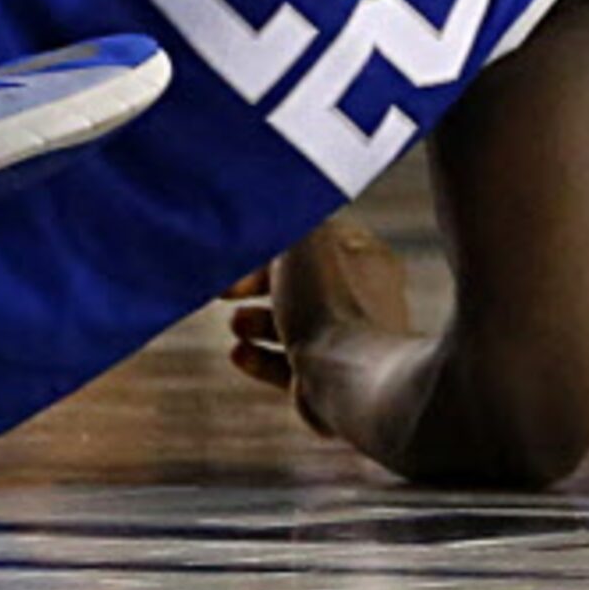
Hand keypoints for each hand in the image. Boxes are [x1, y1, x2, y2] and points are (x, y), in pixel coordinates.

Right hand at [224, 216, 411, 437]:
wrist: (350, 380)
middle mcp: (361, 300)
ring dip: (252, 322)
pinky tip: (239, 355)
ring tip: (236, 326)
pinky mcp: (325, 380)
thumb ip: (283, 219)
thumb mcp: (301, 240)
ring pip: (288, 325)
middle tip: (224, 289)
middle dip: (254, 285)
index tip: (238, 251)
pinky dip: (258, 358)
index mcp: (364, 260)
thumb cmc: (329, 304)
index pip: (311, 242)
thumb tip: (260, 209)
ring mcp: (345, 343)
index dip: (270, 244)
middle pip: (295, 284)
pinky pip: (284, 365)